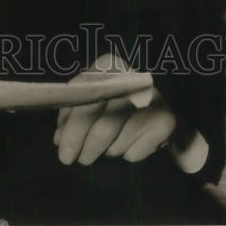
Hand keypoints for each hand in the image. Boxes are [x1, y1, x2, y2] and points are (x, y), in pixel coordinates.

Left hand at [53, 54, 175, 167]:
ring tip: (102, 146)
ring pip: (117, 144)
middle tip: (73, 159)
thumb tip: (60, 139)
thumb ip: (71, 114)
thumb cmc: (109, 97)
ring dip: (103, 151)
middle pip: (105, 126)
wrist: (153, 102)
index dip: (72, 128)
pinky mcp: (166, 123)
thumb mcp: (87, 96)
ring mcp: (153, 102)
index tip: (62, 149)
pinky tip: (126, 142)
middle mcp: (133, 81)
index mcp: (108, 66)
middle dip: (85, 147)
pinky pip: (134, 153)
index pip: (86, 101)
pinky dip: (124, 153)